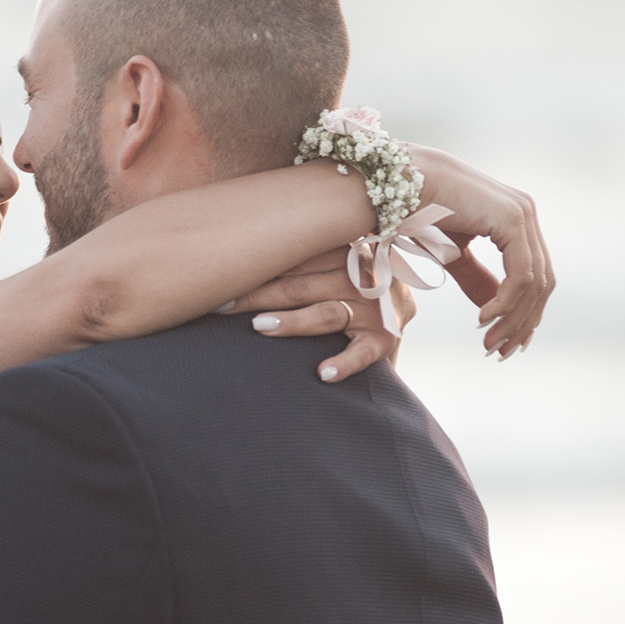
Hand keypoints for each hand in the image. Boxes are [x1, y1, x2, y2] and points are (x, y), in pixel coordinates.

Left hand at [226, 249, 415, 383]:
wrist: (404, 301)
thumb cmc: (352, 279)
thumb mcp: (334, 258)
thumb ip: (300, 256)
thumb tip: (235, 254)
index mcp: (342, 249)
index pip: (294, 256)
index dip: (257, 266)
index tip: (220, 275)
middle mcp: (358, 274)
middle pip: (300, 285)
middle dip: (258, 294)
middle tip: (222, 305)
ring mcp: (373, 307)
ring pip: (326, 313)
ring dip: (292, 321)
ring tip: (259, 327)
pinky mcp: (384, 338)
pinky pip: (363, 352)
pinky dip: (344, 362)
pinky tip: (323, 374)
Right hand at [408, 144, 552, 357]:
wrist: (400, 183)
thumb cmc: (420, 213)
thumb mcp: (454, 256)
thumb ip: (478, 281)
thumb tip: (496, 313)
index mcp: (515, 220)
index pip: (535, 277)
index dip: (525, 315)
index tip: (507, 344)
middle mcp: (525, 215)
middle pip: (541, 284)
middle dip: (522, 323)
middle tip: (499, 352)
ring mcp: (523, 215)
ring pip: (534, 283)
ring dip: (513, 319)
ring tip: (488, 341)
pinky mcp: (513, 219)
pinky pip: (521, 274)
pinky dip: (505, 302)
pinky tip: (483, 318)